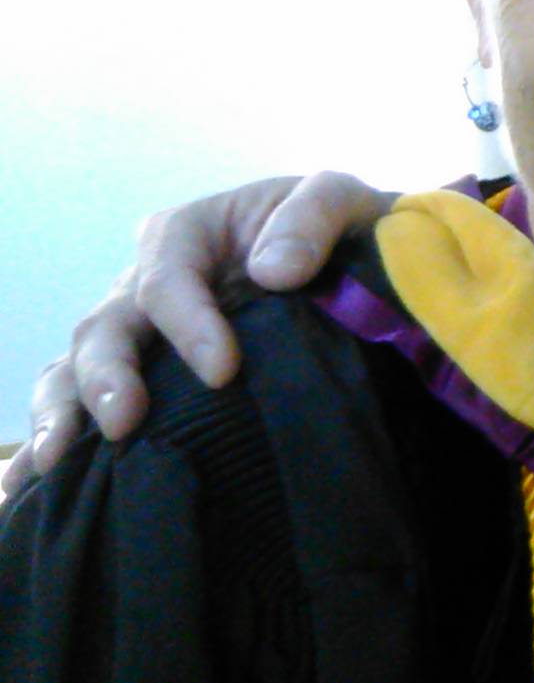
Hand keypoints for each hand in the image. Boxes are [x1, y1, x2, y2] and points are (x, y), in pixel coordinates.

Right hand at [1, 172, 394, 498]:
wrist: (352, 261)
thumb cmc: (341, 226)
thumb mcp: (339, 197)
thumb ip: (312, 217)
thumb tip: (274, 271)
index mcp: (186, 233)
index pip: (167, 280)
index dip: (188, 325)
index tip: (222, 371)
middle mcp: (146, 281)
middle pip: (106, 328)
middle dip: (106, 378)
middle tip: (123, 423)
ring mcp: (138, 330)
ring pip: (77, 368)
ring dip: (63, 414)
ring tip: (54, 464)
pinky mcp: (144, 371)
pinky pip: (84, 400)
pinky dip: (59, 437)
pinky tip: (32, 485)